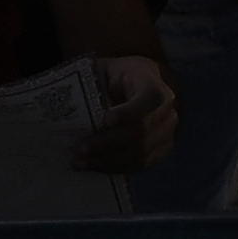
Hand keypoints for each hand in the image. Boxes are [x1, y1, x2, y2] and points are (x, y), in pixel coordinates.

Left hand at [69, 53, 179, 173]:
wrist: (139, 88)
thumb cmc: (116, 78)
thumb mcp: (105, 71)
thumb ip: (93, 85)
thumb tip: (69, 108)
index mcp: (154, 84)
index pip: (148, 98)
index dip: (128, 112)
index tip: (104, 120)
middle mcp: (167, 111)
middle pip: (141, 132)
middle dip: (107, 143)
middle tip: (79, 148)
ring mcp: (167, 133)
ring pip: (140, 153)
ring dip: (107, 161)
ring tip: (79, 162)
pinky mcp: (161, 151)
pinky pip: (139, 165)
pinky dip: (114, 168)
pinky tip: (93, 166)